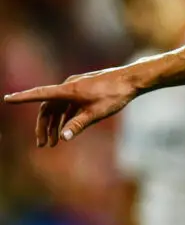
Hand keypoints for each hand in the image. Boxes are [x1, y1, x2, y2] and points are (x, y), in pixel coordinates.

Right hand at [2, 67, 138, 145]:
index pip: (40, 94)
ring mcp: (77, 87)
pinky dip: (64, 117)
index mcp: (68, 90)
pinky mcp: (84, 89)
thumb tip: (63, 138)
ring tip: (54, 142)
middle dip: (44, 126)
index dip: (23, 98)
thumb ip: (78, 125)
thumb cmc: (115, 95)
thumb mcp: (96, 113)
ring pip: (58, 107)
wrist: (132, 80)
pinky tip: (66, 129)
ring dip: (55, 124)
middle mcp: (69, 86)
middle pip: (48, 107)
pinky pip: (68, 104)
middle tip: (43, 144)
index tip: (7, 99)